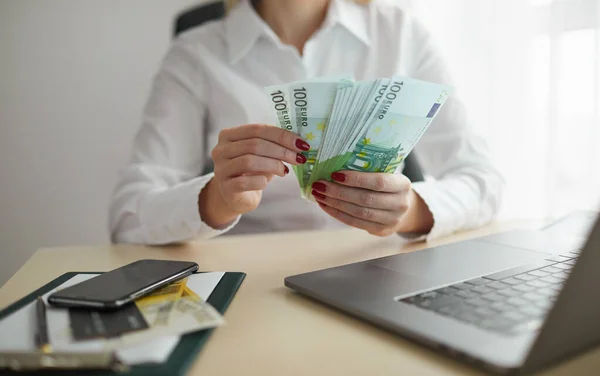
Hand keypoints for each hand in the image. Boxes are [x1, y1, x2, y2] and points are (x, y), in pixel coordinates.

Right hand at [199, 124, 309, 227]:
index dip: (281, 135)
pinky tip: (266, 182)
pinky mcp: (225, 188)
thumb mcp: (262, 154)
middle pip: (254, 144)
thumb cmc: (251, 171)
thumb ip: (274, 145)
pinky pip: (245, 182)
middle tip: (299, 158)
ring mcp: (220, 169)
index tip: (301, 144)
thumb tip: (299, 143)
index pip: (257, 129)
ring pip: (249, 161)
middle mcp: (220, 150)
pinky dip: (261, 181)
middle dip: (281, 151)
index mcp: (229, 135)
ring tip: (284, 171)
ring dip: (273, 165)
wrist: (236, 196)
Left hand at [311, 171, 433, 236]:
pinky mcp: (380, 230)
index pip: (379, 182)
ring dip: (335, 203)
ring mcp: (391, 220)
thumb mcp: (387, 174)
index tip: (335, 174)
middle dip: (339, 192)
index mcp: (402, 184)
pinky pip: (355, 222)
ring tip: (319, 194)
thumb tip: (335, 163)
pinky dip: (337, 213)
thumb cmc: (389, 186)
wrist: (404, 209)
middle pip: (365, 199)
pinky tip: (325, 205)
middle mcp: (400, 203)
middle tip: (319, 184)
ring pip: (358, 212)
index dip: (356, 179)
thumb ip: (370, 170)